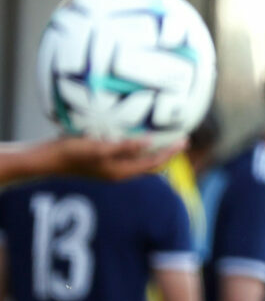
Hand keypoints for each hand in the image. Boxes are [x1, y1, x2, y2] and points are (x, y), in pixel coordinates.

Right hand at [54, 137, 183, 179]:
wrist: (43, 159)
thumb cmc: (69, 153)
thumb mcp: (97, 148)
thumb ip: (123, 146)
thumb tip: (150, 143)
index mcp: (121, 172)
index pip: (154, 163)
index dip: (171, 152)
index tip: (185, 140)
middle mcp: (118, 171)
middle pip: (150, 163)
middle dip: (168, 151)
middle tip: (182, 137)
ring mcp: (110, 166)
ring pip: (139, 157)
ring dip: (154, 147)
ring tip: (166, 132)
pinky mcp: (101, 159)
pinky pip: (127, 151)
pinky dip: (138, 143)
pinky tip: (136, 129)